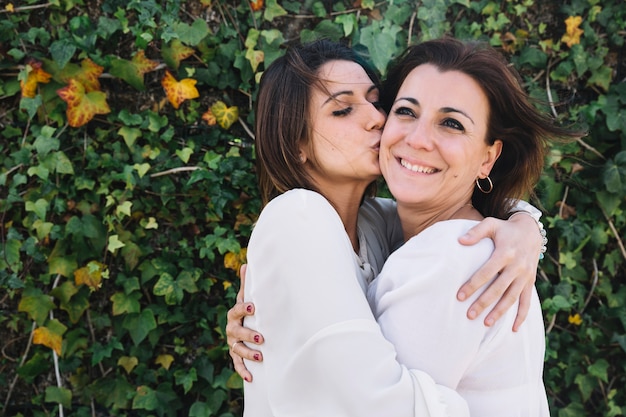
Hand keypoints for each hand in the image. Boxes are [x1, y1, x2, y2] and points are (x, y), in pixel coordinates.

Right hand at [226, 264, 263, 381]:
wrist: (240, 327)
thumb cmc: (247, 311)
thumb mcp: (247, 298)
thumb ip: (247, 284)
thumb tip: (246, 264)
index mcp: (235, 314)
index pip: (237, 310)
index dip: (244, 309)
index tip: (253, 308)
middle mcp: (232, 329)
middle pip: (237, 332)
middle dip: (248, 335)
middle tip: (261, 338)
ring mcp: (233, 343)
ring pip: (237, 349)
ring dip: (248, 353)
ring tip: (260, 357)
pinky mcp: (235, 355)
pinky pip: (237, 364)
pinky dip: (243, 371)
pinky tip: (251, 378)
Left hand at [456, 214, 540, 330]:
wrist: (531, 231)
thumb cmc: (505, 229)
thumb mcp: (491, 224)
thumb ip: (476, 232)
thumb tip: (460, 241)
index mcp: (505, 253)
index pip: (486, 272)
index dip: (473, 285)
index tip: (460, 296)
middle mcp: (517, 266)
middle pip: (498, 288)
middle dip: (483, 303)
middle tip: (469, 315)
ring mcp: (525, 275)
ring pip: (512, 298)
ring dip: (499, 312)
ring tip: (485, 323)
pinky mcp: (530, 282)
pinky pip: (527, 301)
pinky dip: (522, 316)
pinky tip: (514, 329)